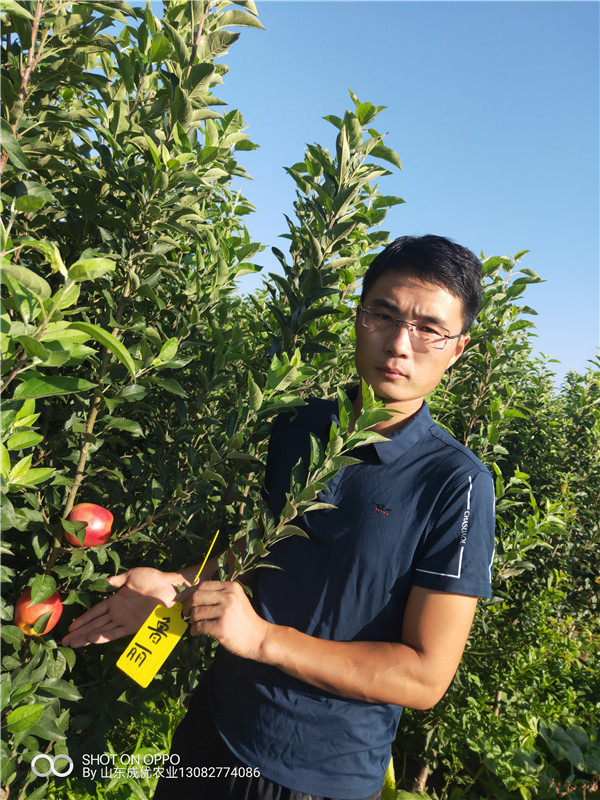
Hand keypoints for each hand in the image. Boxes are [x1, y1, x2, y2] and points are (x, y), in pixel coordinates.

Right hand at [61, 567, 181, 647]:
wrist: (169, 587)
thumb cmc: (152, 579)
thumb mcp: (131, 576)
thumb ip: (116, 581)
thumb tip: (103, 582)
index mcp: (116, 600)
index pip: (95, 612)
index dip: (83, 619)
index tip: (70, 627)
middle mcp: (118, 612)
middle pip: (95, 624)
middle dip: (80, 632)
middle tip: (64, 640)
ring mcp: (125, 620)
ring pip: (102, 630)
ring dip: (88, 637)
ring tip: (74, 643)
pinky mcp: (133, 626)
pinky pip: (115, 632)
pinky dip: (104, 636)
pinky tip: (93, 639)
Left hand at [178, 580, 270, 660]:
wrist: (258, 638)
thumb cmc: (244, 619)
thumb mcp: (236, 599)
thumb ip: (220, 594)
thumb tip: (193, 594)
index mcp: (231, 587)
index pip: (203, 585)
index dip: (191, 593)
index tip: (185, 600)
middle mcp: (228, 596)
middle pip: (196, 596)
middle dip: (188, 606)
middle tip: (186, 613)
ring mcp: (225, 611)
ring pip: (196, 612)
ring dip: (191, 620)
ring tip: (194, 624)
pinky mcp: (221, 627)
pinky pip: (199, 626)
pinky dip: (194, 630)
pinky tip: (196, 632)